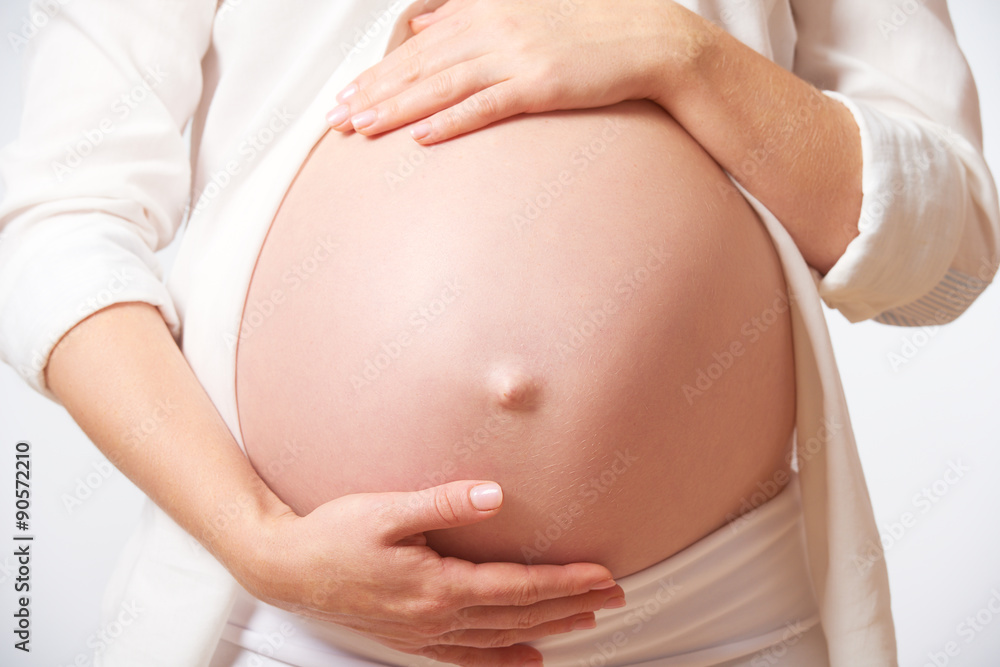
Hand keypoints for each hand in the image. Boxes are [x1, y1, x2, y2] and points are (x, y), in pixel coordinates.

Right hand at [238, 480, 624, 665]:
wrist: (285, 568)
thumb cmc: (333, 535)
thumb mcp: (386, 510)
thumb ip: (443, 503)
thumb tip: (494, 496)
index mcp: (436, 586)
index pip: (517, 588)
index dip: (564, 583)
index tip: (602, 576)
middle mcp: (436, 617)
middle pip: (519, 617)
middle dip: (570, 607)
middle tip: (614, 598)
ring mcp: (424, 633)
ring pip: (500, 639)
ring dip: (547, 630)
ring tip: (585, 621)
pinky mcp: (411, 637)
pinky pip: (468, 657)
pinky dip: (503, 660)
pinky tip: (526, 660)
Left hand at [326, 0, 691, 143]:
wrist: (647, 39)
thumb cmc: (586, 31)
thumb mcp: (520, 12)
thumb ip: (467, 17)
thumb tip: (424, 28)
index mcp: (485, 10)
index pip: (419, 47)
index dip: (378, 72)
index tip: (346, 93)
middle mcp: (493, 28)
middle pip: (419, 66)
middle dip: (372, 93)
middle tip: (334, 118)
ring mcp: (516, 56)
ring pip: (441, 85)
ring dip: (395, 108)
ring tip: (359, 128)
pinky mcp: (539, 84)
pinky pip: (485, 106)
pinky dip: (450, 121)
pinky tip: (419, 137)